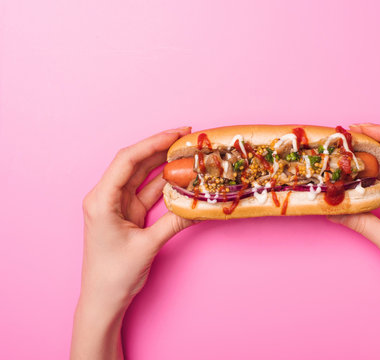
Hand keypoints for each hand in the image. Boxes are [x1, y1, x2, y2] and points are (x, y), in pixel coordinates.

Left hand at [71, 127, 196, 359]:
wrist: (103, 299)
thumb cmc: (114, 275)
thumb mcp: (148, 246)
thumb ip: (175, 222)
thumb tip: (201, 206)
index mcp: (101, 200)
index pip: (127, 161)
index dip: (152, 143)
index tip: (177, 134)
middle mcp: (106, 197)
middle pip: (135, 163)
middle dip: (160, 148)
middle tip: (187, 138)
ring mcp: (117, 204)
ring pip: (143, 175)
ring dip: (164, 164)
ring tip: (187, 152)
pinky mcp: (127, 213)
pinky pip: (148, 191)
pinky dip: (164, 184)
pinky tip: (181, 176)